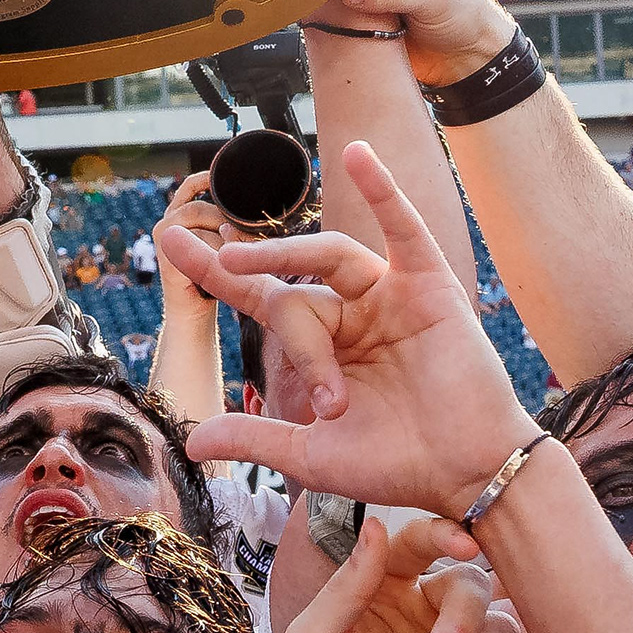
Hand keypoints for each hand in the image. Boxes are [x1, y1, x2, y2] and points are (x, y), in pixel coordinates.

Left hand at [161, 142, 533, 515]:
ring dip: (283, 255)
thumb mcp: (310, 455)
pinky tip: (358, 157)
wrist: (463, 476)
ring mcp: (389, 295)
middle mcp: (353, 314)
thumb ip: (254, 437)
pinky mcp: (429, 286)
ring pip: (328, 258)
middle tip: (313, 387)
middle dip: (285, 331)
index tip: (168, 242)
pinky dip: (384, 191)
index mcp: (325, 348)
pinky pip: (404, 229)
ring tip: (238, 263)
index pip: (260, 299)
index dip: (215, 273)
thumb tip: (190, 442)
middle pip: (294, 294)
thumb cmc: (397, 466)